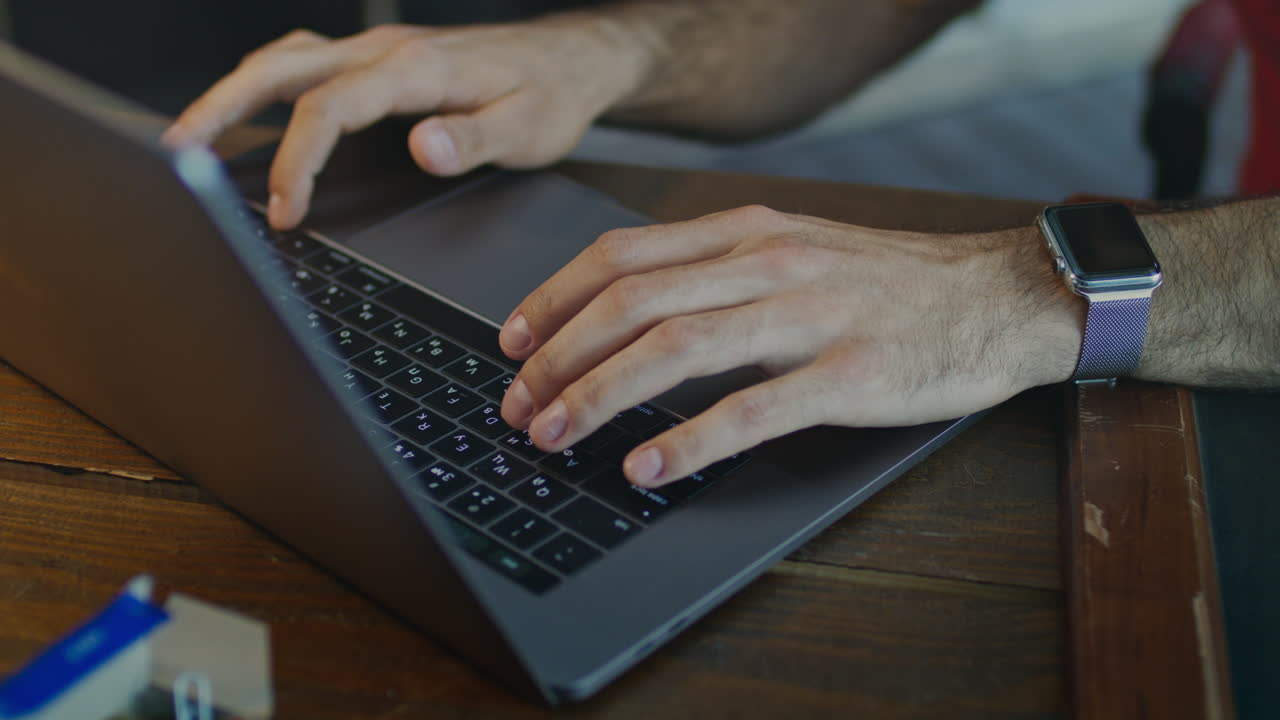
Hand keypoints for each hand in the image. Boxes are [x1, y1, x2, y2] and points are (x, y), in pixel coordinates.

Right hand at [162, 16, 647, 228]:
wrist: (575, 59)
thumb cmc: (554, 93)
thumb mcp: (530, 128)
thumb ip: (473, 140)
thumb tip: (420, 148)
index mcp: (417, 70)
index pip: (331, 109)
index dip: (298, 160)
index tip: (284, 211)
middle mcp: (389, 51)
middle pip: (283, 69)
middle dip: (222, 109)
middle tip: (178, 154)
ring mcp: (381, 52)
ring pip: (286, 62)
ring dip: (233, 94)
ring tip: (191, 137)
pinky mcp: (383, 62)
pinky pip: (309, 66)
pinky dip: (269, 89)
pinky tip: (254, 115)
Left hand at [497, 205, 1083, 486]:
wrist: (997, 297)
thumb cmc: (888, 282)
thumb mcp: (794, 248)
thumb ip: (717, 269)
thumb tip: (628, 313)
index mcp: (747, 229)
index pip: (622, 255)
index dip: (554, 298)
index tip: (513, 341)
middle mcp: (768, 261)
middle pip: (632, 302)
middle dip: (559, 358)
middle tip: (519, 406)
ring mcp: (809, 315)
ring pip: (676, 349)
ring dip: (600, 397)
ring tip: (556, 435)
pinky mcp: (849, 374)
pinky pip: (751, 409)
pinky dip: (688, 441)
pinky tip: (646, 467)